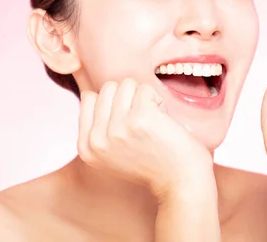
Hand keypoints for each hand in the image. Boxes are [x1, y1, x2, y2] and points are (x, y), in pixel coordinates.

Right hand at [77, 78, 213, 197]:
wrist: (180, 181)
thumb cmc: (151, 161)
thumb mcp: (111, 152)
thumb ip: (98, 128)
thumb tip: (90, 94)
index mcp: (86, 147)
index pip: (89, 98)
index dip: (112, 103)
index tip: (127, 124)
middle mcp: (97, 139)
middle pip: (108, 88)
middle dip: (128, 97)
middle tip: (142, 121)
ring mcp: (117, 129)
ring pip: (126, 84)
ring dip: (143, 97)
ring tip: (152, 120)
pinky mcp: (140, 119)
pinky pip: (145, 89)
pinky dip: (157, 100)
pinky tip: (162, 120)